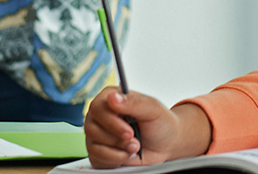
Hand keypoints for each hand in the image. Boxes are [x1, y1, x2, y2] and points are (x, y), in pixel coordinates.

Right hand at [83, 88, 207, 167]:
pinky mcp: (98, 152)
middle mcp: (100, 116)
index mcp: (110, 99)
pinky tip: (126, 154)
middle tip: (135, 141)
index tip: (129, 132)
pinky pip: (96, 159)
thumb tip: (113, 97)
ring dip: (118, 150)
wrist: (166, 144)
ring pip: (93, 146)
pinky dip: (115, 160)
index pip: (97, 108)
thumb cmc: (159, 123)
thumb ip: (133, 103)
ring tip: (134, 146)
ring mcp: (97, 135)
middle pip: (92, 129)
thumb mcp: (153, 109)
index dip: (111, 122)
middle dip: (117, 139)